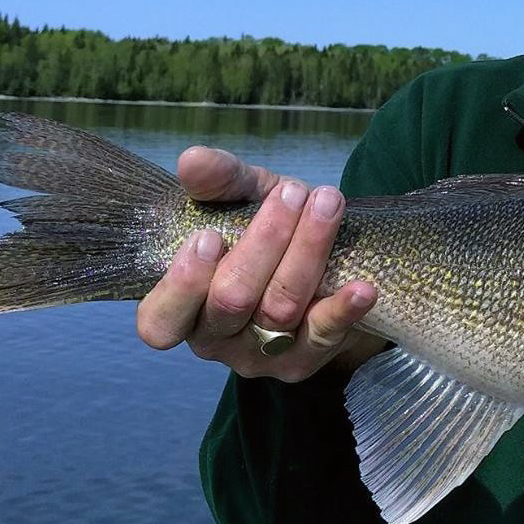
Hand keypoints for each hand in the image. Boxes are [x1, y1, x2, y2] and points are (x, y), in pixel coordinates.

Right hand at [135, 145, 385, 381]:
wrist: (325, 262)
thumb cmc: (267, 229)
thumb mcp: (242, 198)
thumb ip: (218, 181)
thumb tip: (193, 161)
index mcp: (183, 307)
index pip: (160, 322)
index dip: (182, 284)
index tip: (210, 236)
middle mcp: (214, 339)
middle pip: (231, 300)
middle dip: (264, 241)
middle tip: (292, 192)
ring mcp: (259, 356)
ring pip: (279, 309)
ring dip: (307, 251)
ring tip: (327, 203)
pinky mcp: (304, 362)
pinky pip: (323, 337)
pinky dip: (343, 310)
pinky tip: (363, 288)